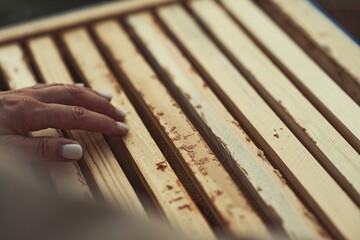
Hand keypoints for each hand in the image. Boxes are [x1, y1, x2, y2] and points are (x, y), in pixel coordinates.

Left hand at [0, 83, 127, 161]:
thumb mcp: (7, 153)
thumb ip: (42, 150)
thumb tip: (77, 149)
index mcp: (30, 112)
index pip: (77, 116)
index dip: (102, 123)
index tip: (122, 131)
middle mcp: (30, 98)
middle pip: (76, 97)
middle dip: (102, 106)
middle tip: (122, 116)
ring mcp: (25, 94)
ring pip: (65, 88)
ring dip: (90, 94)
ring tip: (109, 100)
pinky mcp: (19, 95)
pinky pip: (52, 86)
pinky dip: (70, 89)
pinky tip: (77, 90)